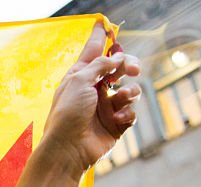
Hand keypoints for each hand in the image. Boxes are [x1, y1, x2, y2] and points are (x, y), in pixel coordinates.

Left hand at [38, 22, 141, 178]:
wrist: (68, 150)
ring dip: (130, 92)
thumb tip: (118, 57)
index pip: (93, 52)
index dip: (100, 38)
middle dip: (128, 65)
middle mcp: (93, 90)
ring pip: (130, 90)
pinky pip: (131, 112)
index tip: (104, 23)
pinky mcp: (115, 125)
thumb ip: (100, 65)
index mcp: (79, 77)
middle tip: (132, 68)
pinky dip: (128, 113)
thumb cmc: (67, 114)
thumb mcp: (80, 80)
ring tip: (120, 100)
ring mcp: (105, 108)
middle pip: (118, 69)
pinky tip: (118, 120)